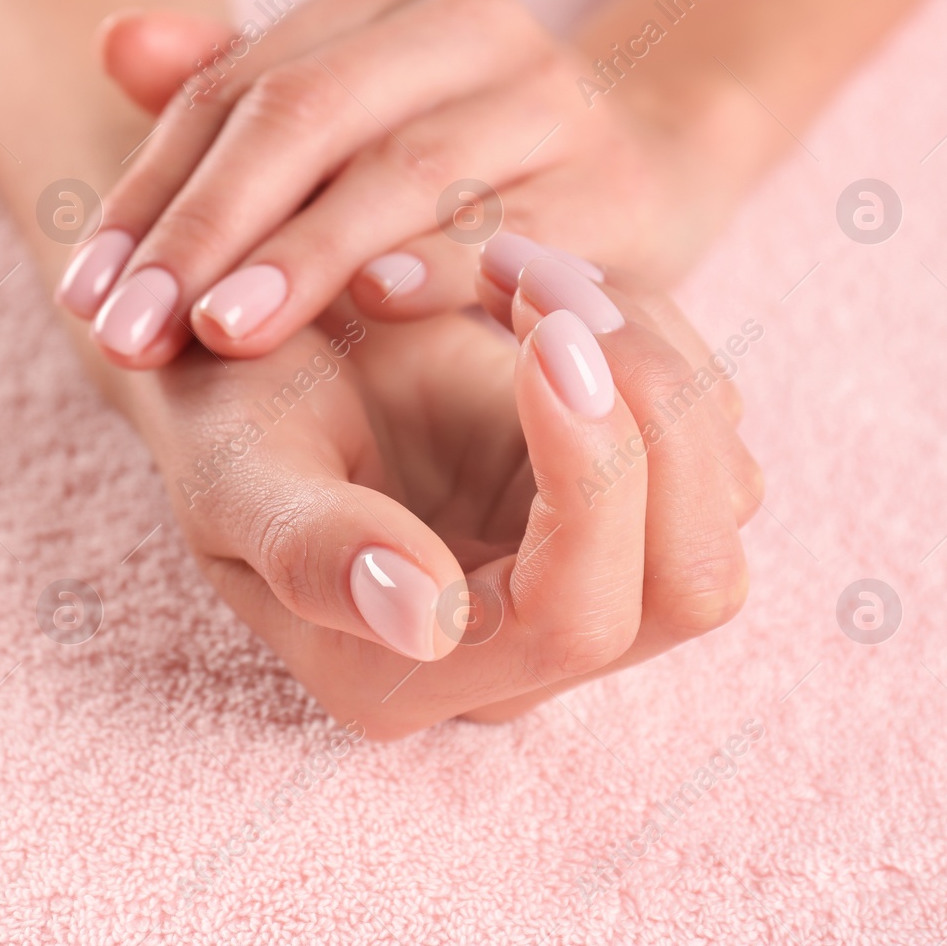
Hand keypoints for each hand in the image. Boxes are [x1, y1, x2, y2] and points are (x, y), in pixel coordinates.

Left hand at [59, 0, 733, 369]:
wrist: (651, 173)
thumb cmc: (463, 162)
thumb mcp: (346, 124)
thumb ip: (235, 90)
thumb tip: (114, 41)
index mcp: (381, 8)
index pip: (233, 90)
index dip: (149, 193)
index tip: (85, 296)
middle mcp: (468, 31)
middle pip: (307, 118)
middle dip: (206, 229)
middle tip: (132, 333)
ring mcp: (551, 105)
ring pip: (404, 172)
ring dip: (305, 255)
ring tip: (222, 330)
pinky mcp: (617, 189)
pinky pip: (515, 232)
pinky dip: (442, 264)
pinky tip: (374, 304)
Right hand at [128, 260, 759, 738]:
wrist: (246, 363)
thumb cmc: (225, 419)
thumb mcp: (231, 474)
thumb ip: (313, 551)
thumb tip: (428, 622)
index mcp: (409, 676)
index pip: (568, 621)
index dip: (590, 482)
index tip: (546, 337)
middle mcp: (517, 654)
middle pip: (687, 585)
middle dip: (652, 419)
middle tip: (557, 293)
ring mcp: (582, 579)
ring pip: (722, 507)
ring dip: (656, 365)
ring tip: (538, 271)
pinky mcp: (618, 504)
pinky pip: (713, 435)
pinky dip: (658, 341)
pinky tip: (559, 287)